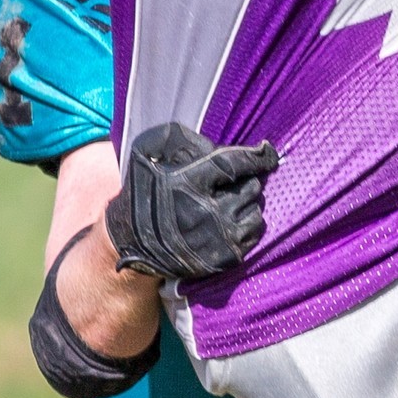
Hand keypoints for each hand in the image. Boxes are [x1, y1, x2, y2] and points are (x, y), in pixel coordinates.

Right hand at [104, 122, 278, 280]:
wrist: (130, 241)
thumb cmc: (144, 190)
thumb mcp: (148, 152)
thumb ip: (183, 140)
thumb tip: (220, 146)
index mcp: (185, 183)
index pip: (232, 163)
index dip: (256, 156)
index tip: (267, 150)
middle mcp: (204, 212)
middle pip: (250, 187)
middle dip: (244, 181)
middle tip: (229, 183)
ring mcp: (216, 238)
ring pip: (256, 211)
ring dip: (247, 203)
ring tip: (227, 202)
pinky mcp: (224, 258)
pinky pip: (254, 234)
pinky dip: (247, 223)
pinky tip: (230, 219)